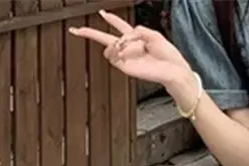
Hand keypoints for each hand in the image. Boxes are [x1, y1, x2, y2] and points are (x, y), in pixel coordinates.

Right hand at [69, 9, 190, 87]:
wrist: (172, 70)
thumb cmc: (167, 54)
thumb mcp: (153, 35)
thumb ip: (136, 31)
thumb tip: (123, 39)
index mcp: (136, 37)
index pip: (120, 26)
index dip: (111, 18)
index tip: (102, 12)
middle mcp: (128, 48)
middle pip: (105, 37)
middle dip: (90, 33)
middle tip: (76, 30)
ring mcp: (125, 58)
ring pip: (111, 45)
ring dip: (122, 43)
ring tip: (138, 49)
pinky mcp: (124, 66)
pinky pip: (116, 54)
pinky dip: (124, 50)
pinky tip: (132, 53)